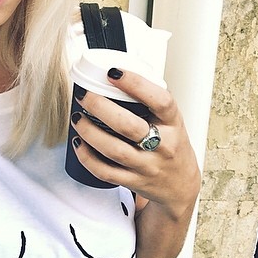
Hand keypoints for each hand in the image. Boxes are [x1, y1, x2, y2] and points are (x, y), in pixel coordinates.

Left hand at [70, 67, 200, 216]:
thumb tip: (115, 72)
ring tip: (78, 118)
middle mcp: (163, 145)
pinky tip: (79, 144)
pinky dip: (88, 158)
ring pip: (114, 150)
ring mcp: (148, 166)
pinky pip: (106, 172)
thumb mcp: (170, 120)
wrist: (180, 184)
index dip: (136, 84)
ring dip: (90, 132)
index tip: (114, 72)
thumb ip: (149, 100)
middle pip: (128, 126)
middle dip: (100, 107)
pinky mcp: (134, 181)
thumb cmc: (171, 144)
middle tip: (85, 95)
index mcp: (173, 123)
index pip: (160, 100)